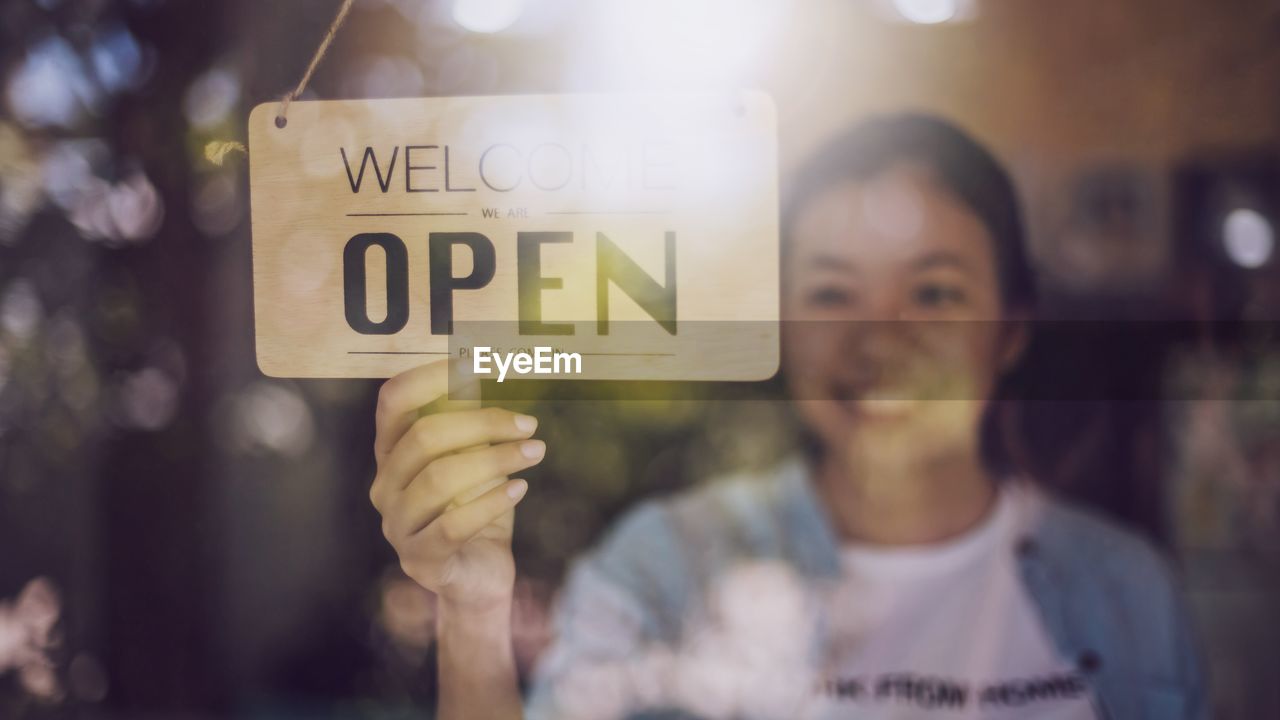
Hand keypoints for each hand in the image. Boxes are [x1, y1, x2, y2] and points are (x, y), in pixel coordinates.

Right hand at [369, 360, 543, 610]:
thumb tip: (478, 363)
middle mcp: (384, 485)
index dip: (429, 376)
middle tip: (529, 425)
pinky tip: (520, 489)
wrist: (479, 575)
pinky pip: (453, 525)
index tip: (474, 363)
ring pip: (439, 479)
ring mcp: (397, 525)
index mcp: (391, 452)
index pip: (393, 401)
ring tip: (535, 453)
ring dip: (496, 460)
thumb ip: (470, 417)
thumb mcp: (475, 456)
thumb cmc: (475, 506)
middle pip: (424, 438)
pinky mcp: (420, 560)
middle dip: (483, 424)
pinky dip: (491, 502)